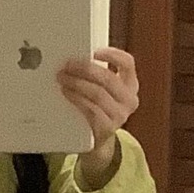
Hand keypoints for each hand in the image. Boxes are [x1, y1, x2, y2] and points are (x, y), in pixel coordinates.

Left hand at [59, 47, 139, 185]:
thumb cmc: (99, 109)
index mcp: (130, 84)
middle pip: (108, 78)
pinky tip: (67, 93)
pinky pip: (90, 110)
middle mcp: (129, 99)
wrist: (99, 141)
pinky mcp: (107, 128)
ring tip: (63, 78)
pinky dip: (77, 99)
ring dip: (77, 83)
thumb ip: (97, 75)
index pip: (128, 63)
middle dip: (85, 69)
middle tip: (68, 65)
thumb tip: (74, 57)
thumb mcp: (105, 90)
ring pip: (97, 94)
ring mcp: (120, 115)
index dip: (112, 54)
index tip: (94, 52)